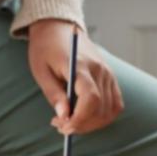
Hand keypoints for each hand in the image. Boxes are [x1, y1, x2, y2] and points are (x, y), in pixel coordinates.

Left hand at [27, 19, 122, 134]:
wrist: (58, 29)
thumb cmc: (46, 49)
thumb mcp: (41, 71)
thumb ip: (54, 94)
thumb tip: (64, 116)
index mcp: (81, 66)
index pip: (91, 98)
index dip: (80, 119)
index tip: (64, 127)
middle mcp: (100, 69)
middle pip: (101, 108)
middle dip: (82, 125)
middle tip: (61, 126)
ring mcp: (108, 73)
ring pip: (110, 110)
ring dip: (92, 124)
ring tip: (71, 120)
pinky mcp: (111, 77)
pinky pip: (115, 104)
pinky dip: (102, 116)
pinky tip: (85, 116)